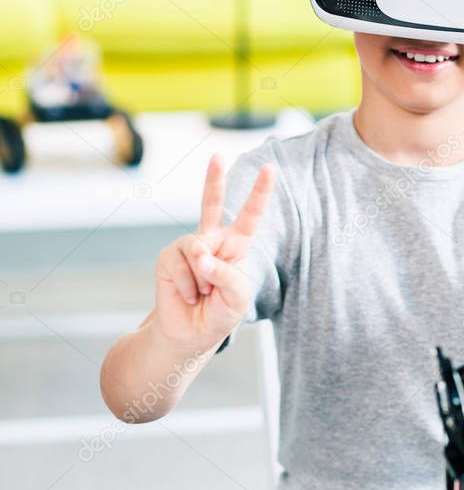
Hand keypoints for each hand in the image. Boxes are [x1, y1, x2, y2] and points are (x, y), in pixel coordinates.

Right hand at [155, 154, 275, 349]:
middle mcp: (212, 240)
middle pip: (212, 203)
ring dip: (204, 278)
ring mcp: (189, 246)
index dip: (260, 192)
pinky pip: (182, 264)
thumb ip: (227, 275)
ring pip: (199, 249)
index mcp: (237, 246)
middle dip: (214, 179)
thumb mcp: (238, 297)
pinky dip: (189, 285)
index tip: (269, 169)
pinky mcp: (169, 256)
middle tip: (217, 156)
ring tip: (204, 294)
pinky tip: (189, 295)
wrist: (191, 333)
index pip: (250, 215)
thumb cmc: (220, 313)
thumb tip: (202, 256)